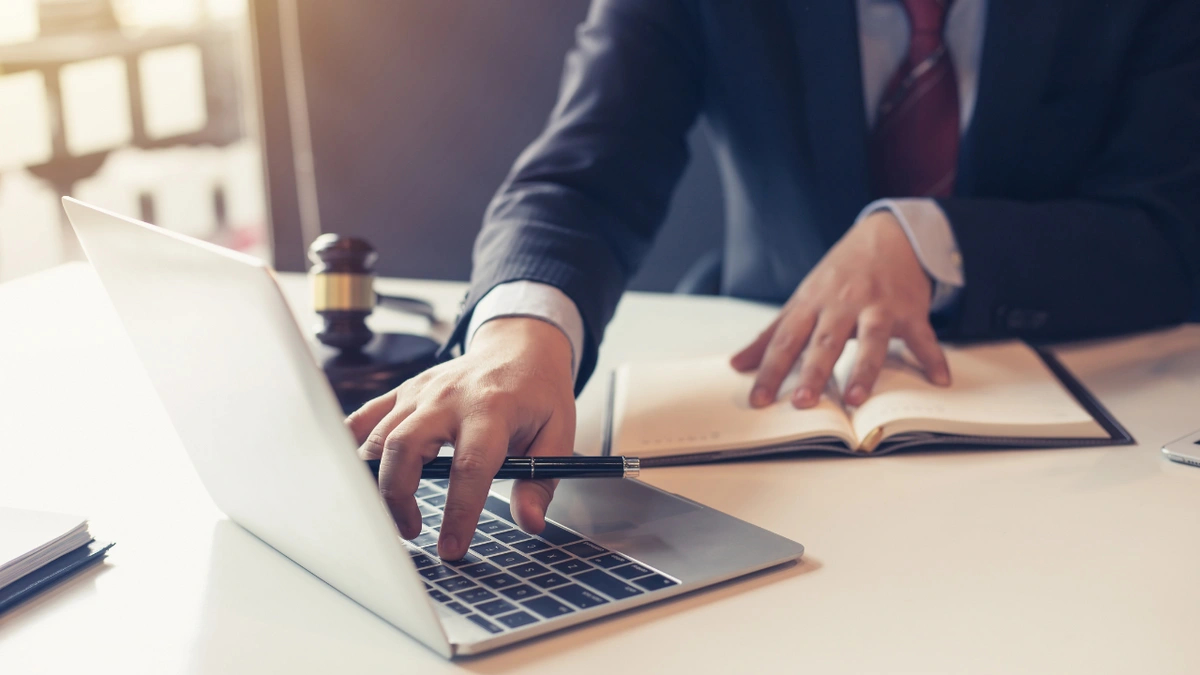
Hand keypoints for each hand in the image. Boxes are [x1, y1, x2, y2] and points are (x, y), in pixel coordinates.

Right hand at [347, 317, 575, 559]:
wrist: (520, 346)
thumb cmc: (538, 393)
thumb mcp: (558, 434)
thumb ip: (540, 481)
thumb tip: (529, 522)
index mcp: (492, 410)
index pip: (469, 467)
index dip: (458, 513)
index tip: (451, 548)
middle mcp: (449, 398)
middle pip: (404, 447)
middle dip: (398, 497)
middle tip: (411, 530)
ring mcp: (421, 391)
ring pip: (379, 436)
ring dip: (378, 481)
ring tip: (394, 513)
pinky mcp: (404, 391)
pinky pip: (365, 417)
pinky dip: (352, 446)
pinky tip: (357, 476)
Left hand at [731, 211, 950, 407]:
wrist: (887, 235)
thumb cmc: (838, 275)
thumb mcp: (802, 298)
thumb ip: (771, 335)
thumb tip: (736, 365)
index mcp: (812, 304)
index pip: (785, 340)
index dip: (770, 370)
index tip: (758, 400)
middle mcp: (842, 304)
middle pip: (825, 341)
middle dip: (813, 371)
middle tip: (802, 403)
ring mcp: (877, 306)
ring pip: (871, 339)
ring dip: (865, 369)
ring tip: (856, 399)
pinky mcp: (909, 310)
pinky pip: (922, 336)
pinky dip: (933, 357)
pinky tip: (939, 379)